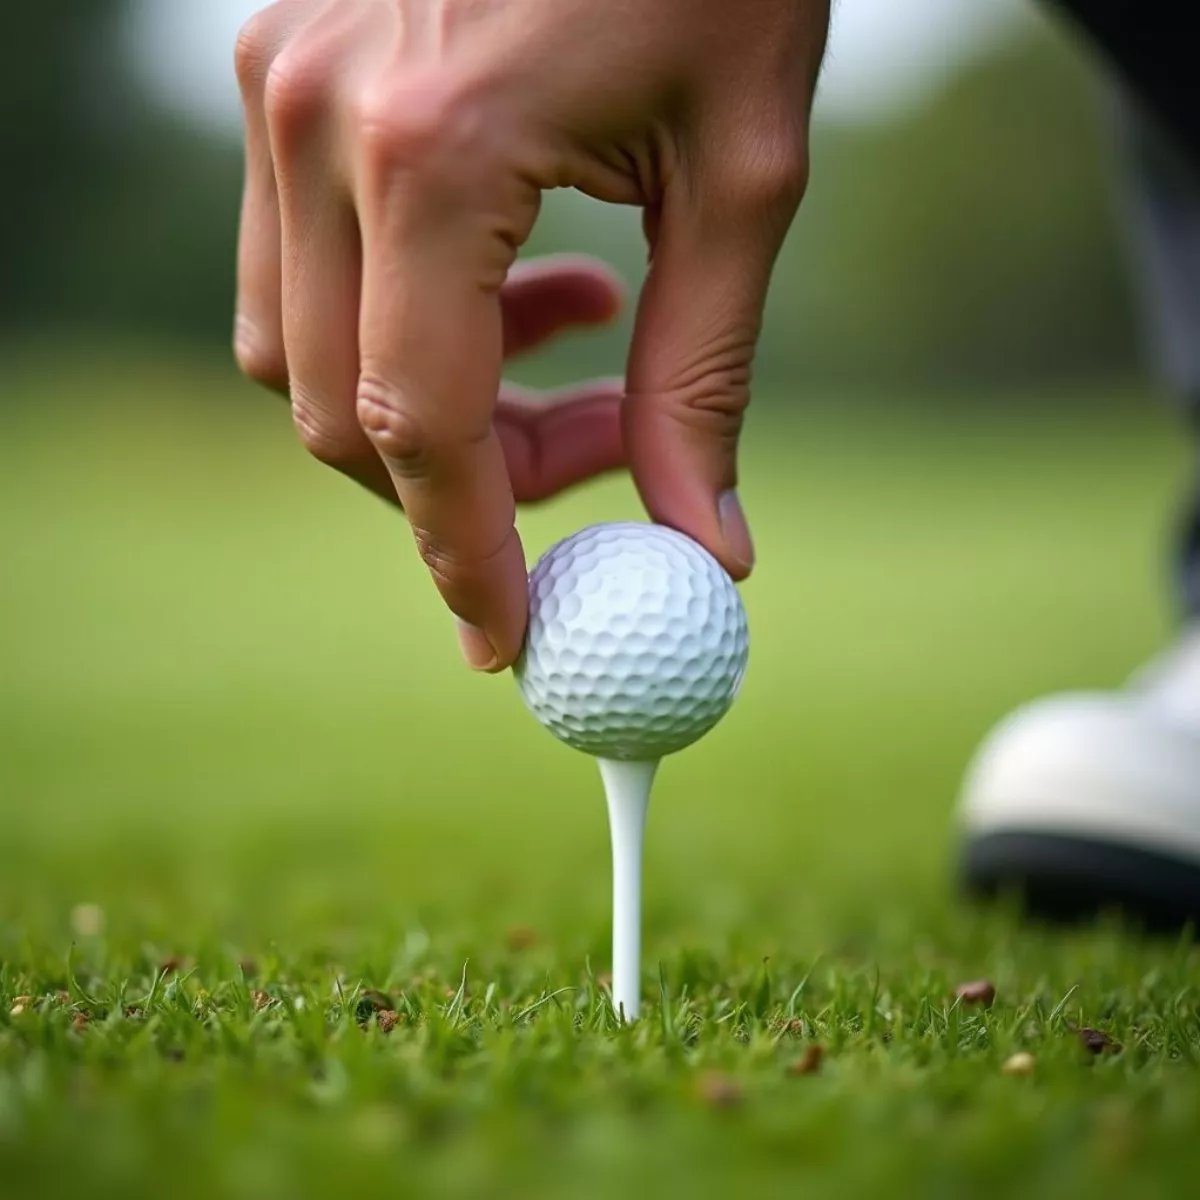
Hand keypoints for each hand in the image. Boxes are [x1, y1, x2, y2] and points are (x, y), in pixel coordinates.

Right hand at [233, 0, 829, 670]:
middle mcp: (318, 121)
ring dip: (431, 404)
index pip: (418, 427)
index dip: (463, 557)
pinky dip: (400, 325)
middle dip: (467, 481)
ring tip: (577, 338)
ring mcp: (280, 89)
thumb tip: (702, 548)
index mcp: (433, 148)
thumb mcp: (743, 176)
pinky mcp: (283, 74)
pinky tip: (520, 275)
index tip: (510, 642)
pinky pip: (300, 270)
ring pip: (301, 350)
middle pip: (344, 410)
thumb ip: (702, 377)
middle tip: (593, 462)